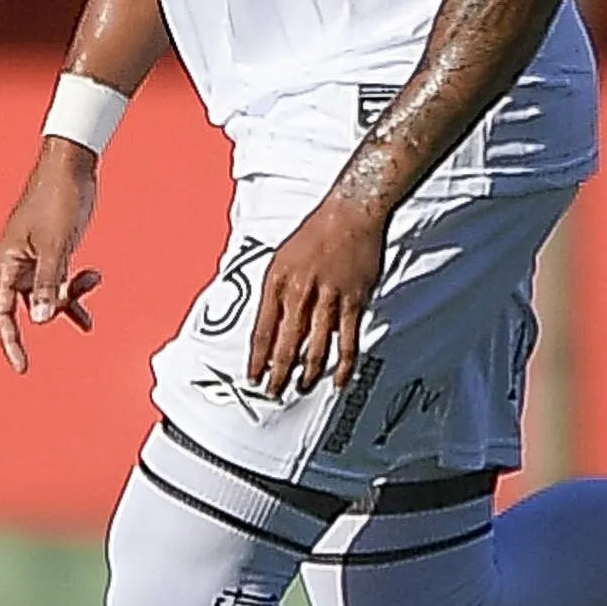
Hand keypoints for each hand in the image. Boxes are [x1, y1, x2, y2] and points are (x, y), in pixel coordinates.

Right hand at [0, 140, 106, 374]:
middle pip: (29, 304)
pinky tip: (91, 283)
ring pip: (48, 292)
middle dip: (53, 307)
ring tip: (90, 281)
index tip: (21, 364)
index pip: (2, 312)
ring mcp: (35, 256)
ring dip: (70, 294)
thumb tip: (39, 319)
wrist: (72, 164)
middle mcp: (17, 262)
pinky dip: (75, 286)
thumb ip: (48, 285)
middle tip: (75, 300)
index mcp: (7, 261)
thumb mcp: (56, 246)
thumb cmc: (57, 195)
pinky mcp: (52, 250)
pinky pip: (60, 280)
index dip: (10, 340)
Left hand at [247, 191, 384, 397]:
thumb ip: (276, 292)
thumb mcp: (282, 257)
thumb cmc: (316, 233)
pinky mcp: (353, 302)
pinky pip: (348, 342)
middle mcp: (300, 292)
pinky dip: (344, 365)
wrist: (349, 214)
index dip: (256, 358)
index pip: (261, 330)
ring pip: (315, 348)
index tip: (253, 376)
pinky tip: (340, 378)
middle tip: (274, 392)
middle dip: (278, 373)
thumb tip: (271, 323)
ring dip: (307, 374)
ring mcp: (327, 298)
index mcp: (277, 281)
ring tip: (302, 388)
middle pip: (285, 344)